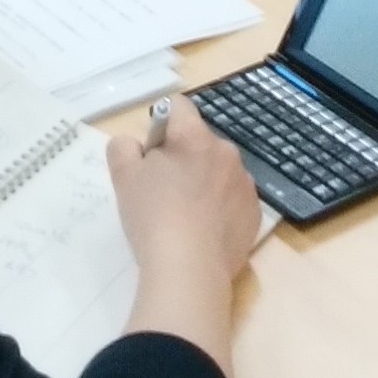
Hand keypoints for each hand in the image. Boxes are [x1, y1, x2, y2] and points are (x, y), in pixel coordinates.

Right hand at [106, 105, 260, 286]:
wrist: (189, 270)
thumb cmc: (152, 217)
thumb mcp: (122, 176)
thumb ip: (123, 147)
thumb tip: (136, 146)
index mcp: (194, 138)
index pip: (178, 106)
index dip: (160, 125)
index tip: (151, 154)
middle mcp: (226, 154)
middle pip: (199, 142)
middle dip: (182, 158)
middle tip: (161, 190)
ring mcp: (245, 185)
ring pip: (218, 172)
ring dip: (202, 182)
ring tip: (184, 217)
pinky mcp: (254, 215)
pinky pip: (232, 200)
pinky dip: (219, 209)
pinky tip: (202, 233)